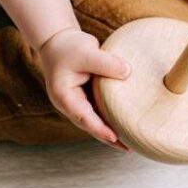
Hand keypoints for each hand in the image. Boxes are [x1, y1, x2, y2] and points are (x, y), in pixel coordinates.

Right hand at [38, 28, 131, 150]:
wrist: (57, 39)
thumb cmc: (68, 46)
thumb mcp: (87, 52)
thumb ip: (106, 63)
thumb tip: (128, 72)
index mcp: (64, 97)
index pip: (84, 117)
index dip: (100, 129)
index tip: (115, 138)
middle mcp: (70, 103)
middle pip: (91, 125)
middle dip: (108, 137)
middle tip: (128, 148)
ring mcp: (77, 101)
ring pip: (95, 120)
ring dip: (111, 129)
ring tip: (131, 140)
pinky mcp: (85, 96)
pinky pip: (99, 110)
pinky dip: (110, 116)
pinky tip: (124, 121)